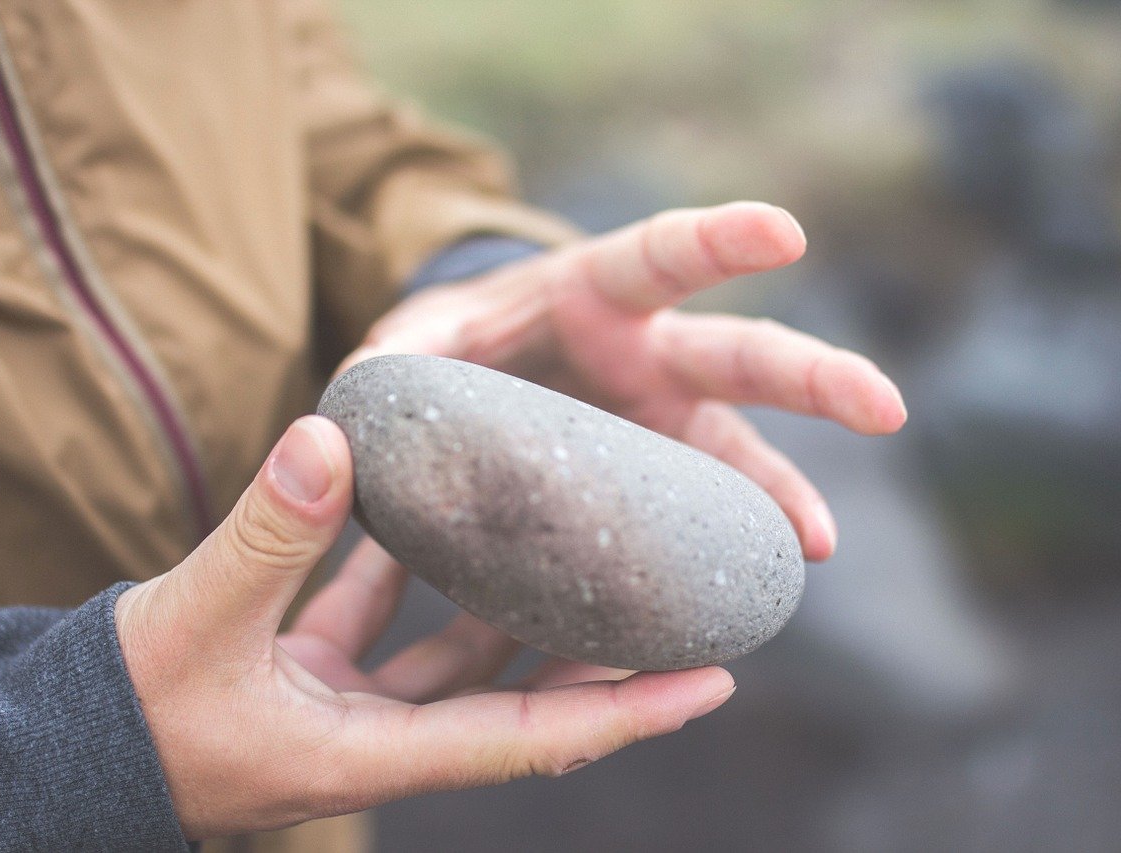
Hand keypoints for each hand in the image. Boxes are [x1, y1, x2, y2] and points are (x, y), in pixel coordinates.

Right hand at [115, 417, 734, 838]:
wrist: (52, 751)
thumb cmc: (125, 714)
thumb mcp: (195, 621)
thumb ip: (266, 533)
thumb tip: (329, 438)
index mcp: (373, 752)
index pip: (530, 737)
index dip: (627, 712)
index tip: (713, 678)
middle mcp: (378, 738)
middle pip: (515, 695)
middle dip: (590, 651)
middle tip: (663, 591)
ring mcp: (347, 709)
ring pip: (454, 655)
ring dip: (508, 602)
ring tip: (565, 536)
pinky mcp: (309, 676)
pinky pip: (382, 622)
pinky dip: (409, 574)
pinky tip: (425, 511)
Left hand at [345, 202, 907, 559]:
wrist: (471, 382)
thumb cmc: (449, 346)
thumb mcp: (412, 344)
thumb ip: (390, 363)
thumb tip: (349, 407)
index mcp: (590, 293)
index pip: (661, 254)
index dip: (720, 242)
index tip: (786, 231)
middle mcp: (645, 355)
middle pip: (738, 357)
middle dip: (811, 375)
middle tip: (884, 407)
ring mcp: (659, 423)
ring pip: (738, 452)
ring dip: (782, 493)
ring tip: (815, 546)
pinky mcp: (653, 482)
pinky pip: (698, 520)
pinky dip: (720, 553)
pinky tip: (743, 596)